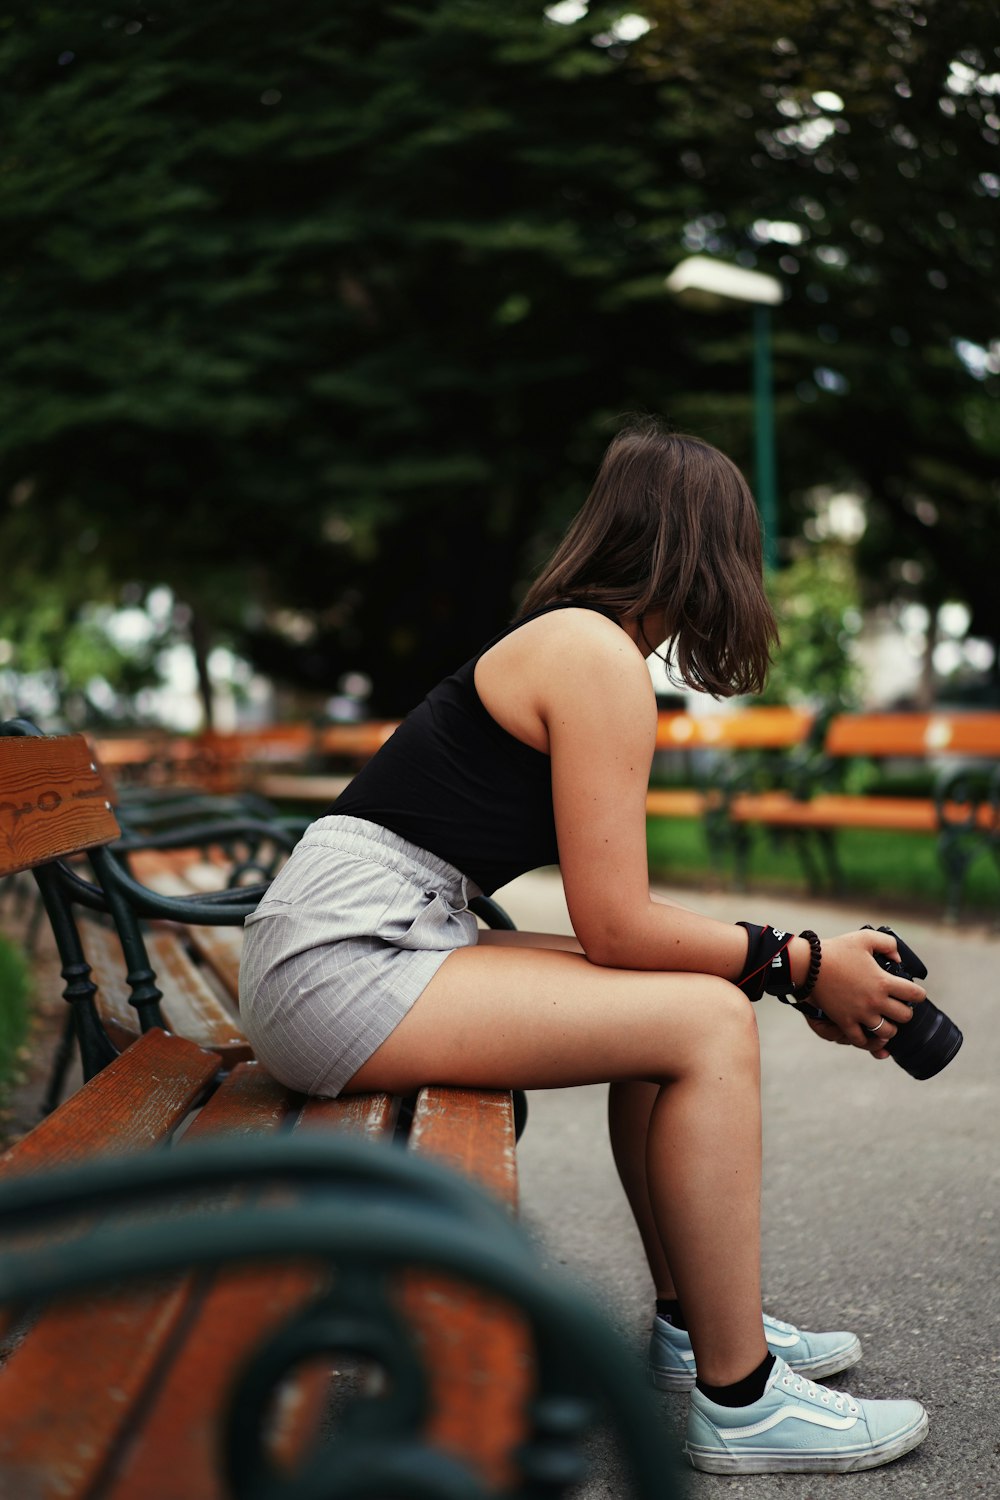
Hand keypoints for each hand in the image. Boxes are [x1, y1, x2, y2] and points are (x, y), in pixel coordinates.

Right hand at [806, 928, 926, 1058]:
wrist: (809, 964)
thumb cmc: (836, 950)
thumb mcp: (865, 937)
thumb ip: (888, 944)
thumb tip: (899, 959)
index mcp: (883, 981)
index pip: (914, 994)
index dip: (918, 994)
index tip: (913, 993)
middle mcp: (875, 1000)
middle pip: (904, 1017)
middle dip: (905, 1012)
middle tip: (898, 1007)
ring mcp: (860, 1014)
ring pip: (887, 1032)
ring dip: (890, 1028)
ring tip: (886, 1022)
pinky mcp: (844, 1022)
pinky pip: (861, 1041)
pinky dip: (868, 1042)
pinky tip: (870, 1036)